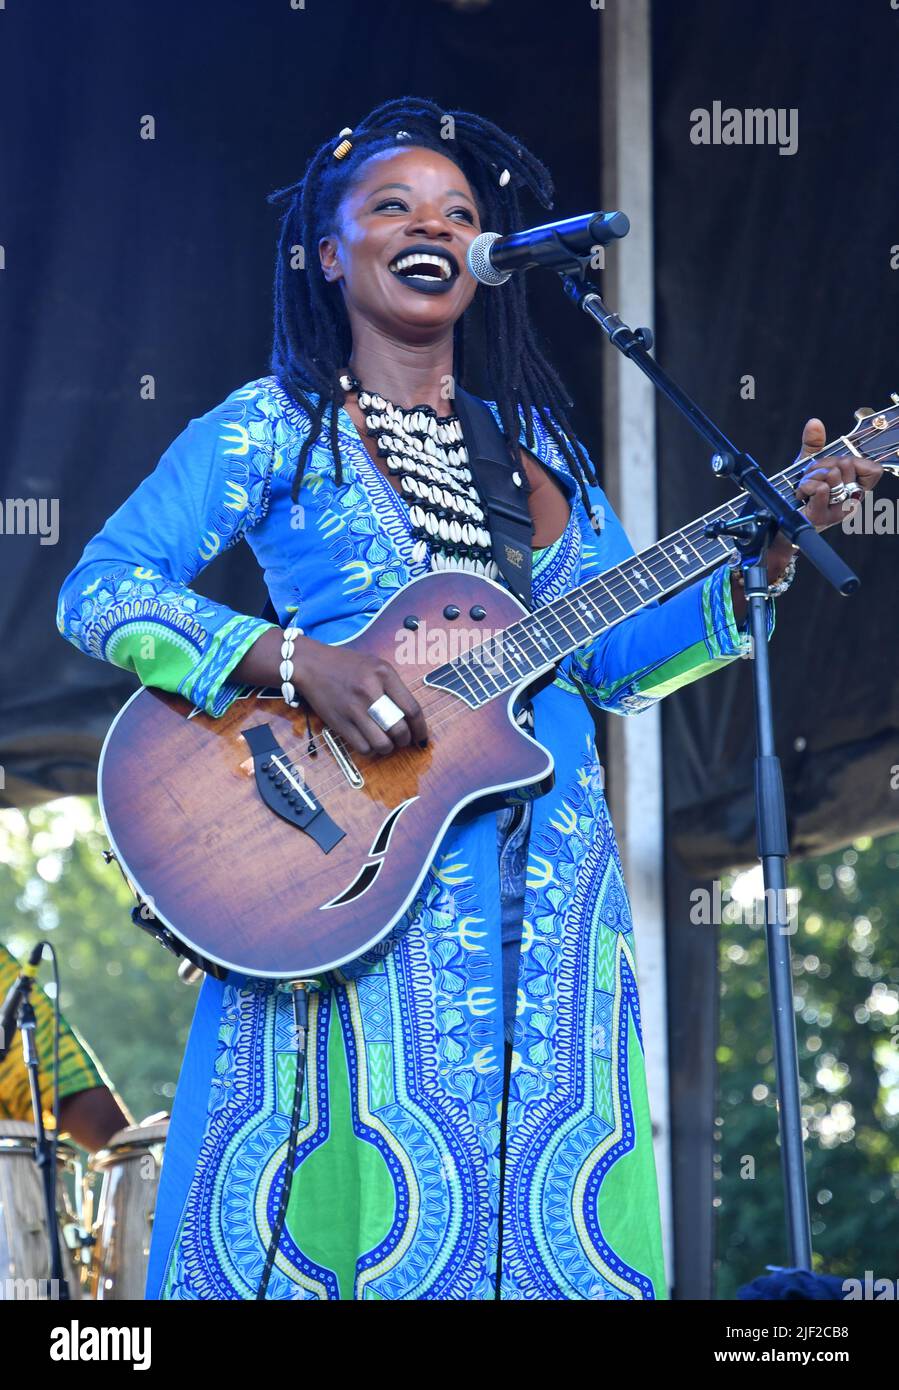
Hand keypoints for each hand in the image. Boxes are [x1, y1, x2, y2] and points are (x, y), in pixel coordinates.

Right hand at [292, 636, 428, 757]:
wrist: (311, 665)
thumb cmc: (346, 665)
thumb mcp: (375, 665)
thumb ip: (394, 686)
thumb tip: (412, 717)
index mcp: (383, 674)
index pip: (412, 709)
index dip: (421, 729)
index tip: (422, 738)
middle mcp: (370, 691)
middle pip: (399, 729)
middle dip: (405, 740)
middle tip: (403, 740)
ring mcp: (353, 709)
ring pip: (382, 743)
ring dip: (388, 748)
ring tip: (386, 742)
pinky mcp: (339, 723)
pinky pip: (363, 748)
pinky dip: (370, 750)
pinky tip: (370, 742)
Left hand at [791, 417, 882, 531]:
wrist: (780, 519)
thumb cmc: (798, 494)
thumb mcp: (807, 465)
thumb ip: (814, 444)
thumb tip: (815, 423)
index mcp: (854, 488)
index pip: (874, 469)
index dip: (854, 461)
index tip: (835, 466)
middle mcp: (851, 501)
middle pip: (847, 463)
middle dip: (823, 464)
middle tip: (813, 477)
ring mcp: (838, 511)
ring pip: (832, 474)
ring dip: (812, 476)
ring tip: (805, 487)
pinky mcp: (822, 517)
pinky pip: (821, 488)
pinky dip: (806, 486)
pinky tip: (801, 495)